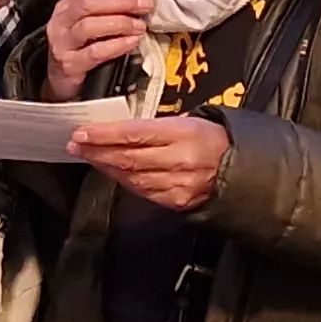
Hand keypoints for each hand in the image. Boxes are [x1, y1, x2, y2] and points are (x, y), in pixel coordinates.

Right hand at [44, 0, 154, 100]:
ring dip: (120, 23)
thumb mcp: (95, 21)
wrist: (61, 80)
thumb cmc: (82, 46)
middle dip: (122, 1)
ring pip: (89, 26)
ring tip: (140, 26)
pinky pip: (95, 52)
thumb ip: (117, 6)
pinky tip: (132, 42)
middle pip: (89, 2)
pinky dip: (117, 45)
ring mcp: (63, 41)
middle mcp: (62, 19)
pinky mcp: (69, 63)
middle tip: (146, 5)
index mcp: (69, 2)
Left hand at [72, 114, 229, 211]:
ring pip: (131, 177)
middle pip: (127, 157)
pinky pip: (143, 191)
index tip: (82, 133)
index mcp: (184, 133)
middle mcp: (180, 159)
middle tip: (77, 145)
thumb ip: (154, 128)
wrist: (243, 168)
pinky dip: (124, 181)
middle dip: (97, 151)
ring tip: (91, 157)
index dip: (103, 135)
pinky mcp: (177, 201)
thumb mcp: (189, 120)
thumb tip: (119, 131)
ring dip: (106, 167)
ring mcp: (178, 183)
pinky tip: (114, 172)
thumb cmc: (216, 140)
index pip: (133, 134)